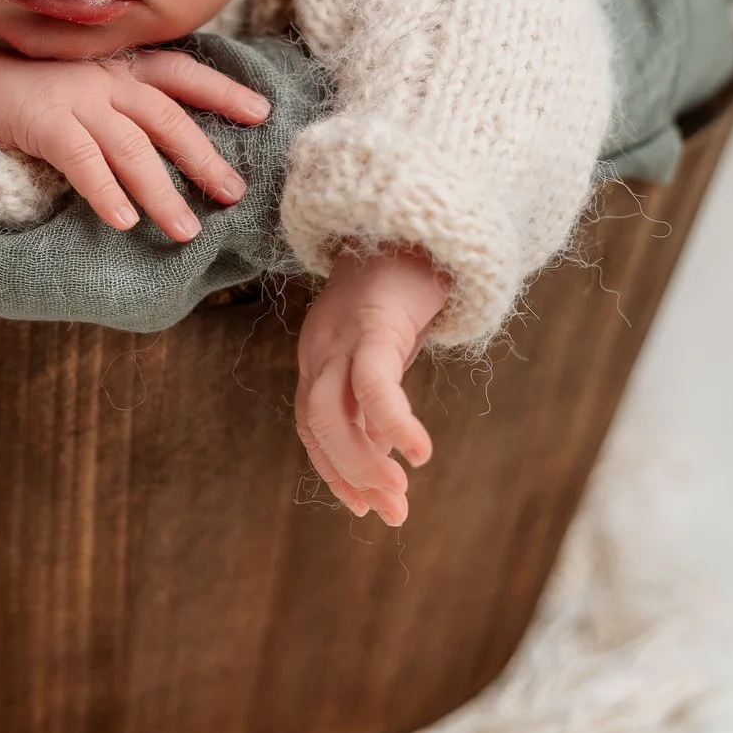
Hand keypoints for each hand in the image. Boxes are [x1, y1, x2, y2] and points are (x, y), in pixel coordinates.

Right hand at [0, 47, 268, 240]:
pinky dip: (105, 191)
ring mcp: (73, 97)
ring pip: (131, 147)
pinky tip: (123, 221)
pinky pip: (83, 160)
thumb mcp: (82, 91)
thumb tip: (169, 150)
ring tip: (185, 230)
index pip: (180, 72)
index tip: (261, 112)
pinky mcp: (44, 121)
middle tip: (233, 193)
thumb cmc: (26, 93)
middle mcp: (102, 78)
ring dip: (161, 191)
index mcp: (117, 67)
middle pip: (166, 117)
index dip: (221, 91)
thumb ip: (120, 108)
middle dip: (202, 157)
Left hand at [294, 247, 449, 525]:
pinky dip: (391, 422)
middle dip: (350, 476)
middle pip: (316, 424)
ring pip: (332, 411)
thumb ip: (375, 391)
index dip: (334, 469)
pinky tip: (417, 452)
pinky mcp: (374, 320)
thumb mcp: (387, 345)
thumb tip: (380, 447)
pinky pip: (373, 382)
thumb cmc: (407, 283)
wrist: (420, 219)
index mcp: (320, 353)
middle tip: (390, 514)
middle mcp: (320, 345)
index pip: (312, 424)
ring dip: (362, 462)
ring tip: (398, 495)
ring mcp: (341, 332)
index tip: (363, 507)